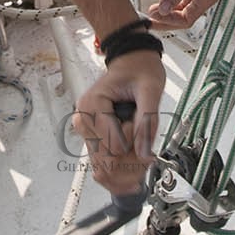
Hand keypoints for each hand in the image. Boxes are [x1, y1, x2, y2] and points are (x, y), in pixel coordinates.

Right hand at [72, 50, 164, 194]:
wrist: (133, 62)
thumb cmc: (139, 70)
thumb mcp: (150, 88)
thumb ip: (147, 121)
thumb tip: (144, 154)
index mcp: (92, 105)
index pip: (112, 146)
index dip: (134, 140)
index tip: (139, 121)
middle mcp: (84, 120)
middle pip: (105, 164)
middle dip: (132, 162)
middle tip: (148, 145)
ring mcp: (87, 132)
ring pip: (103, 171)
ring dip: (128, 169)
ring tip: (143, 150)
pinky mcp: (93, 140)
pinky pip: (103, 168)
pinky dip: (122, 171)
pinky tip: (136, 161)